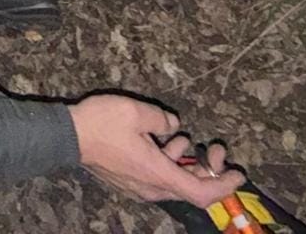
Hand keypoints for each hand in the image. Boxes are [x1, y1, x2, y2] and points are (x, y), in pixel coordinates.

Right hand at [70, 94, 245, 206]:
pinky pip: (158, 178)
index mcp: (157, 174)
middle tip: (212, 146)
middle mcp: (151, 187)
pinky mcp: (128, 181)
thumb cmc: (102, 123)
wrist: (67, 135)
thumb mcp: (138, 112)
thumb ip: (163, 119)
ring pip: (173, 182)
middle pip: (190, 189)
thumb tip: (174, 125)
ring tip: (182, 139)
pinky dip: (168, 163)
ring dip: (185, 163)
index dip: (224, 185)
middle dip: (207, 169)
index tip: (238, 172)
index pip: (201, 192)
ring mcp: (138, 187)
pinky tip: (162, 140)